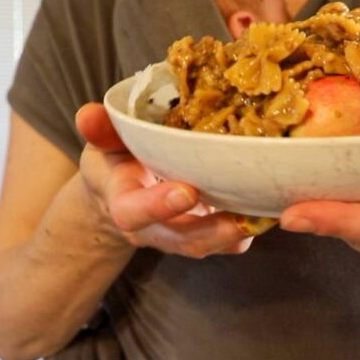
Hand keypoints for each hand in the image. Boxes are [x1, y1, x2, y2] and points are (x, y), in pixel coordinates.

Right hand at [75, 103, 252, 257]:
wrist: (122, 192)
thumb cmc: (116, 160)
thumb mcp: (104, 142)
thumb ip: (100, 130)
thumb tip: (87, 115)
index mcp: (123, 202)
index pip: (134, 213)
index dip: (158, 206)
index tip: (187, 191)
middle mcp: (153, 228)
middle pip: (181, 239)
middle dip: (210, 230)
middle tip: (241, 218)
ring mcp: (181, 235)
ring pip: (207, 244)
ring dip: (236, 234)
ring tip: (265, 216)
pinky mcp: (205, 233)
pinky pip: (227, 242)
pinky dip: (249, 231)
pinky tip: (271, 211)